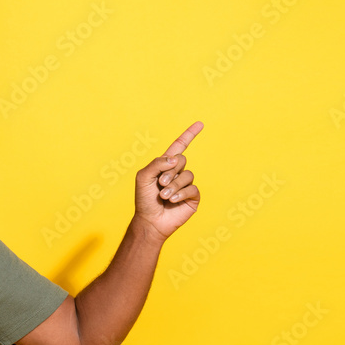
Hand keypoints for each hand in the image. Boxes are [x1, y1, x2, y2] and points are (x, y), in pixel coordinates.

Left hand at [134, 121, 202, 241]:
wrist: (150, 220)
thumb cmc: (144, 199)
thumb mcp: (143, 177)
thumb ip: (156, 163)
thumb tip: (175, 158)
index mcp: (165, 165)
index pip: (179, 146)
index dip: (189, 135)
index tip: (200, 124)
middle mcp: (177, 173)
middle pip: (182, 160)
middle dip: (170, 172)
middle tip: (160, 184)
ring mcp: (186, 185)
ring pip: (188, 175)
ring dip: (173, 186)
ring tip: (164, 196)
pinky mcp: (192, 197)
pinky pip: (192, 188)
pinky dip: (181, 194)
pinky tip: (173, 201)